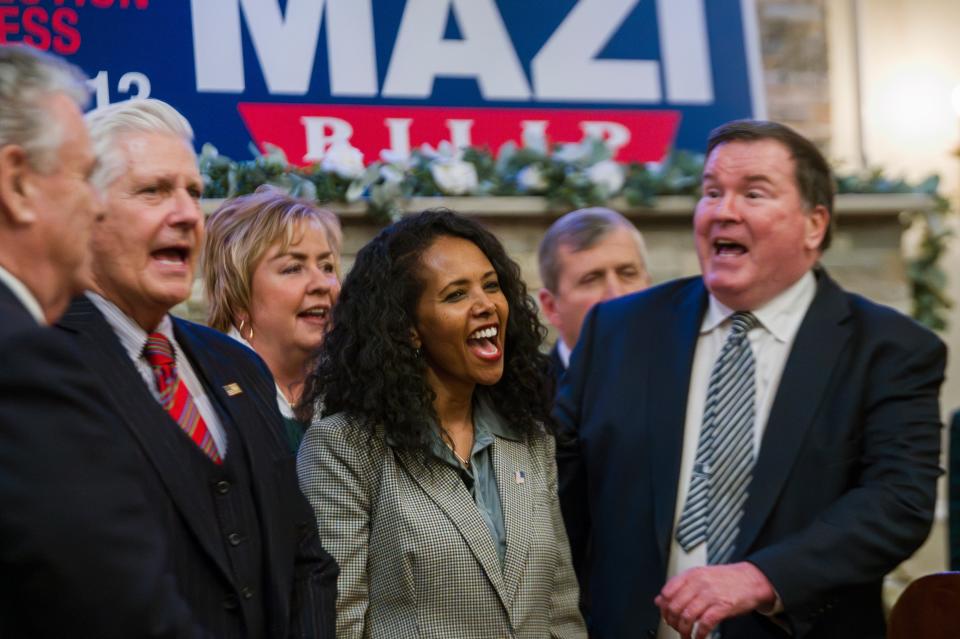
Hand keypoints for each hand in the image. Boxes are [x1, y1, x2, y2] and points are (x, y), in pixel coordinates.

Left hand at [654, 562, 775, 638]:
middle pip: (675, 606)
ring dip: (683, 631)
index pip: (667, 592)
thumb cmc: (727, 579)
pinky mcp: (723, 606)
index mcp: (691, 575)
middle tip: (675, 628)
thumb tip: (659, 600)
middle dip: (672, 622)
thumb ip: (679, 587)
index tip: (666, 616)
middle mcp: (699, 583)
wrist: (752, 579)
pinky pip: (704, 624)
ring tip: (686, 636)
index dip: (664, 608)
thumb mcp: (700, 577)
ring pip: (687, 616)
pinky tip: (698, 637)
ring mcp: (710, 594)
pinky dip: (699, 634)